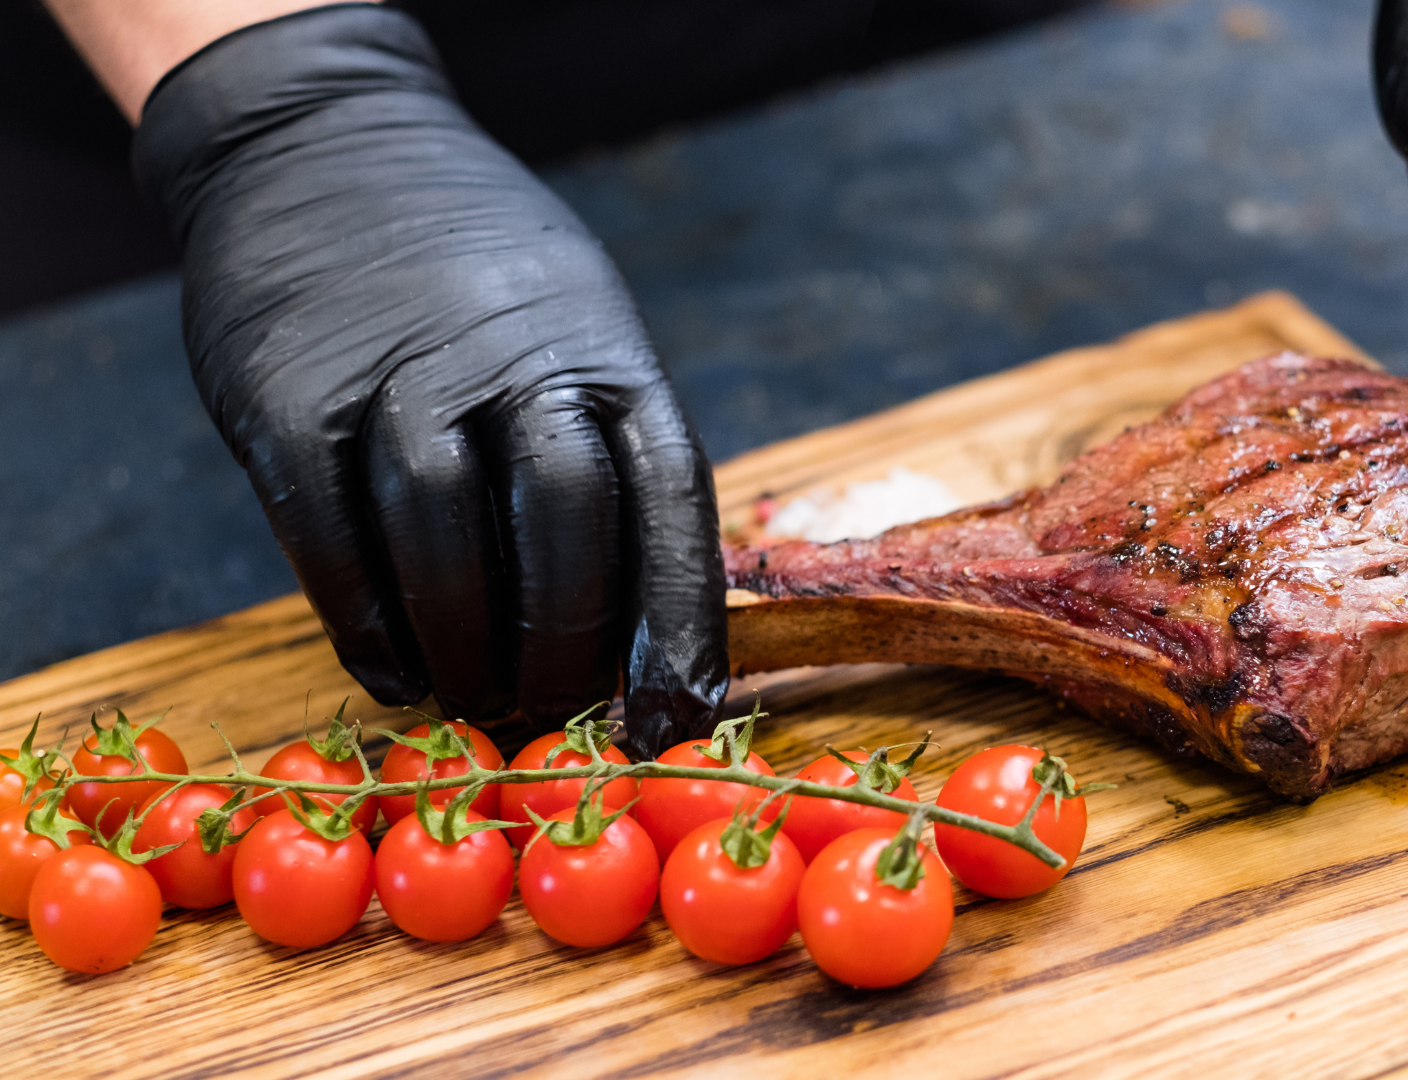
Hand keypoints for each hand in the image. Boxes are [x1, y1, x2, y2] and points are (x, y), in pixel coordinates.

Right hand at [131, 5, 726, 754]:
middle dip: (567, 644)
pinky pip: (331, 540)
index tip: (678, 715)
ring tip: (479, 699)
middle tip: (554, 710)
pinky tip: (397, 673)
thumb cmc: (479, 273)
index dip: (679, 619)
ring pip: (445, 539)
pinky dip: (369, 626)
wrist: (323, 146)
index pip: (669, 497)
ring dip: (468, 647)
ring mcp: (394, 373)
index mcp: (604, 350)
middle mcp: (509, 358)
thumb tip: (650, 623)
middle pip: (564, 526)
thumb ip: (610, 448)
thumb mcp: (579, 322)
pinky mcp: (285, 397)